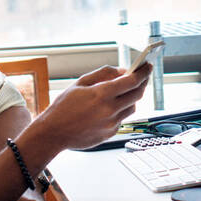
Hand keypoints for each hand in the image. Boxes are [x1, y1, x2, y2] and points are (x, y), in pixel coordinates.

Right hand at [34, 63, 152, 150]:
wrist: (53, 133)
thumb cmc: (63, 107)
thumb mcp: (80, 83)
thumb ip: (103, 74)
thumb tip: (121, 71)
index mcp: (101, 94)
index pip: (132, 81)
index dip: (143, 72)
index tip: (147, 67)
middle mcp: (109, 110)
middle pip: (138, 94)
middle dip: (142, 83)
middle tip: (142, 77)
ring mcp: (111, 123)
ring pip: (132, 107)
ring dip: (131, 97)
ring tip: (123, 92)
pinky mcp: (111, 133)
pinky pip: (122, 118)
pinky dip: (120, 110)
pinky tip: (109, 107)